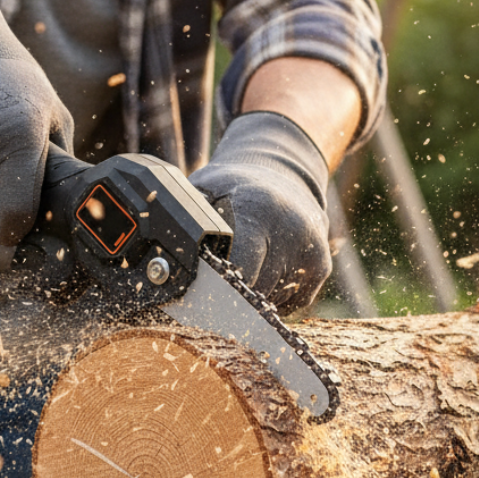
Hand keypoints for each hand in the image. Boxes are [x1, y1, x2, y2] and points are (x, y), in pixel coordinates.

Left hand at [190, 112, 330, 312]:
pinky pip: (290, 303)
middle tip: (208, 301)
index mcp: (259, 211)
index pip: (242, 266)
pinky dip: (270, 299)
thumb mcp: (206, 188)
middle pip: (257, 290)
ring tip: (235, 281)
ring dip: (249, 302)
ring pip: (272, 301)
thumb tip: (157, 254)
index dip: (219, 289)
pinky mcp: (321, 267)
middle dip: (230, 301)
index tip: (199, 300)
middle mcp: (291, 231)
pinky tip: (260, 276)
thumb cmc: (235, 186)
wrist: (284, 174)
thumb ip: (185, 218)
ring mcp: (310, 251)